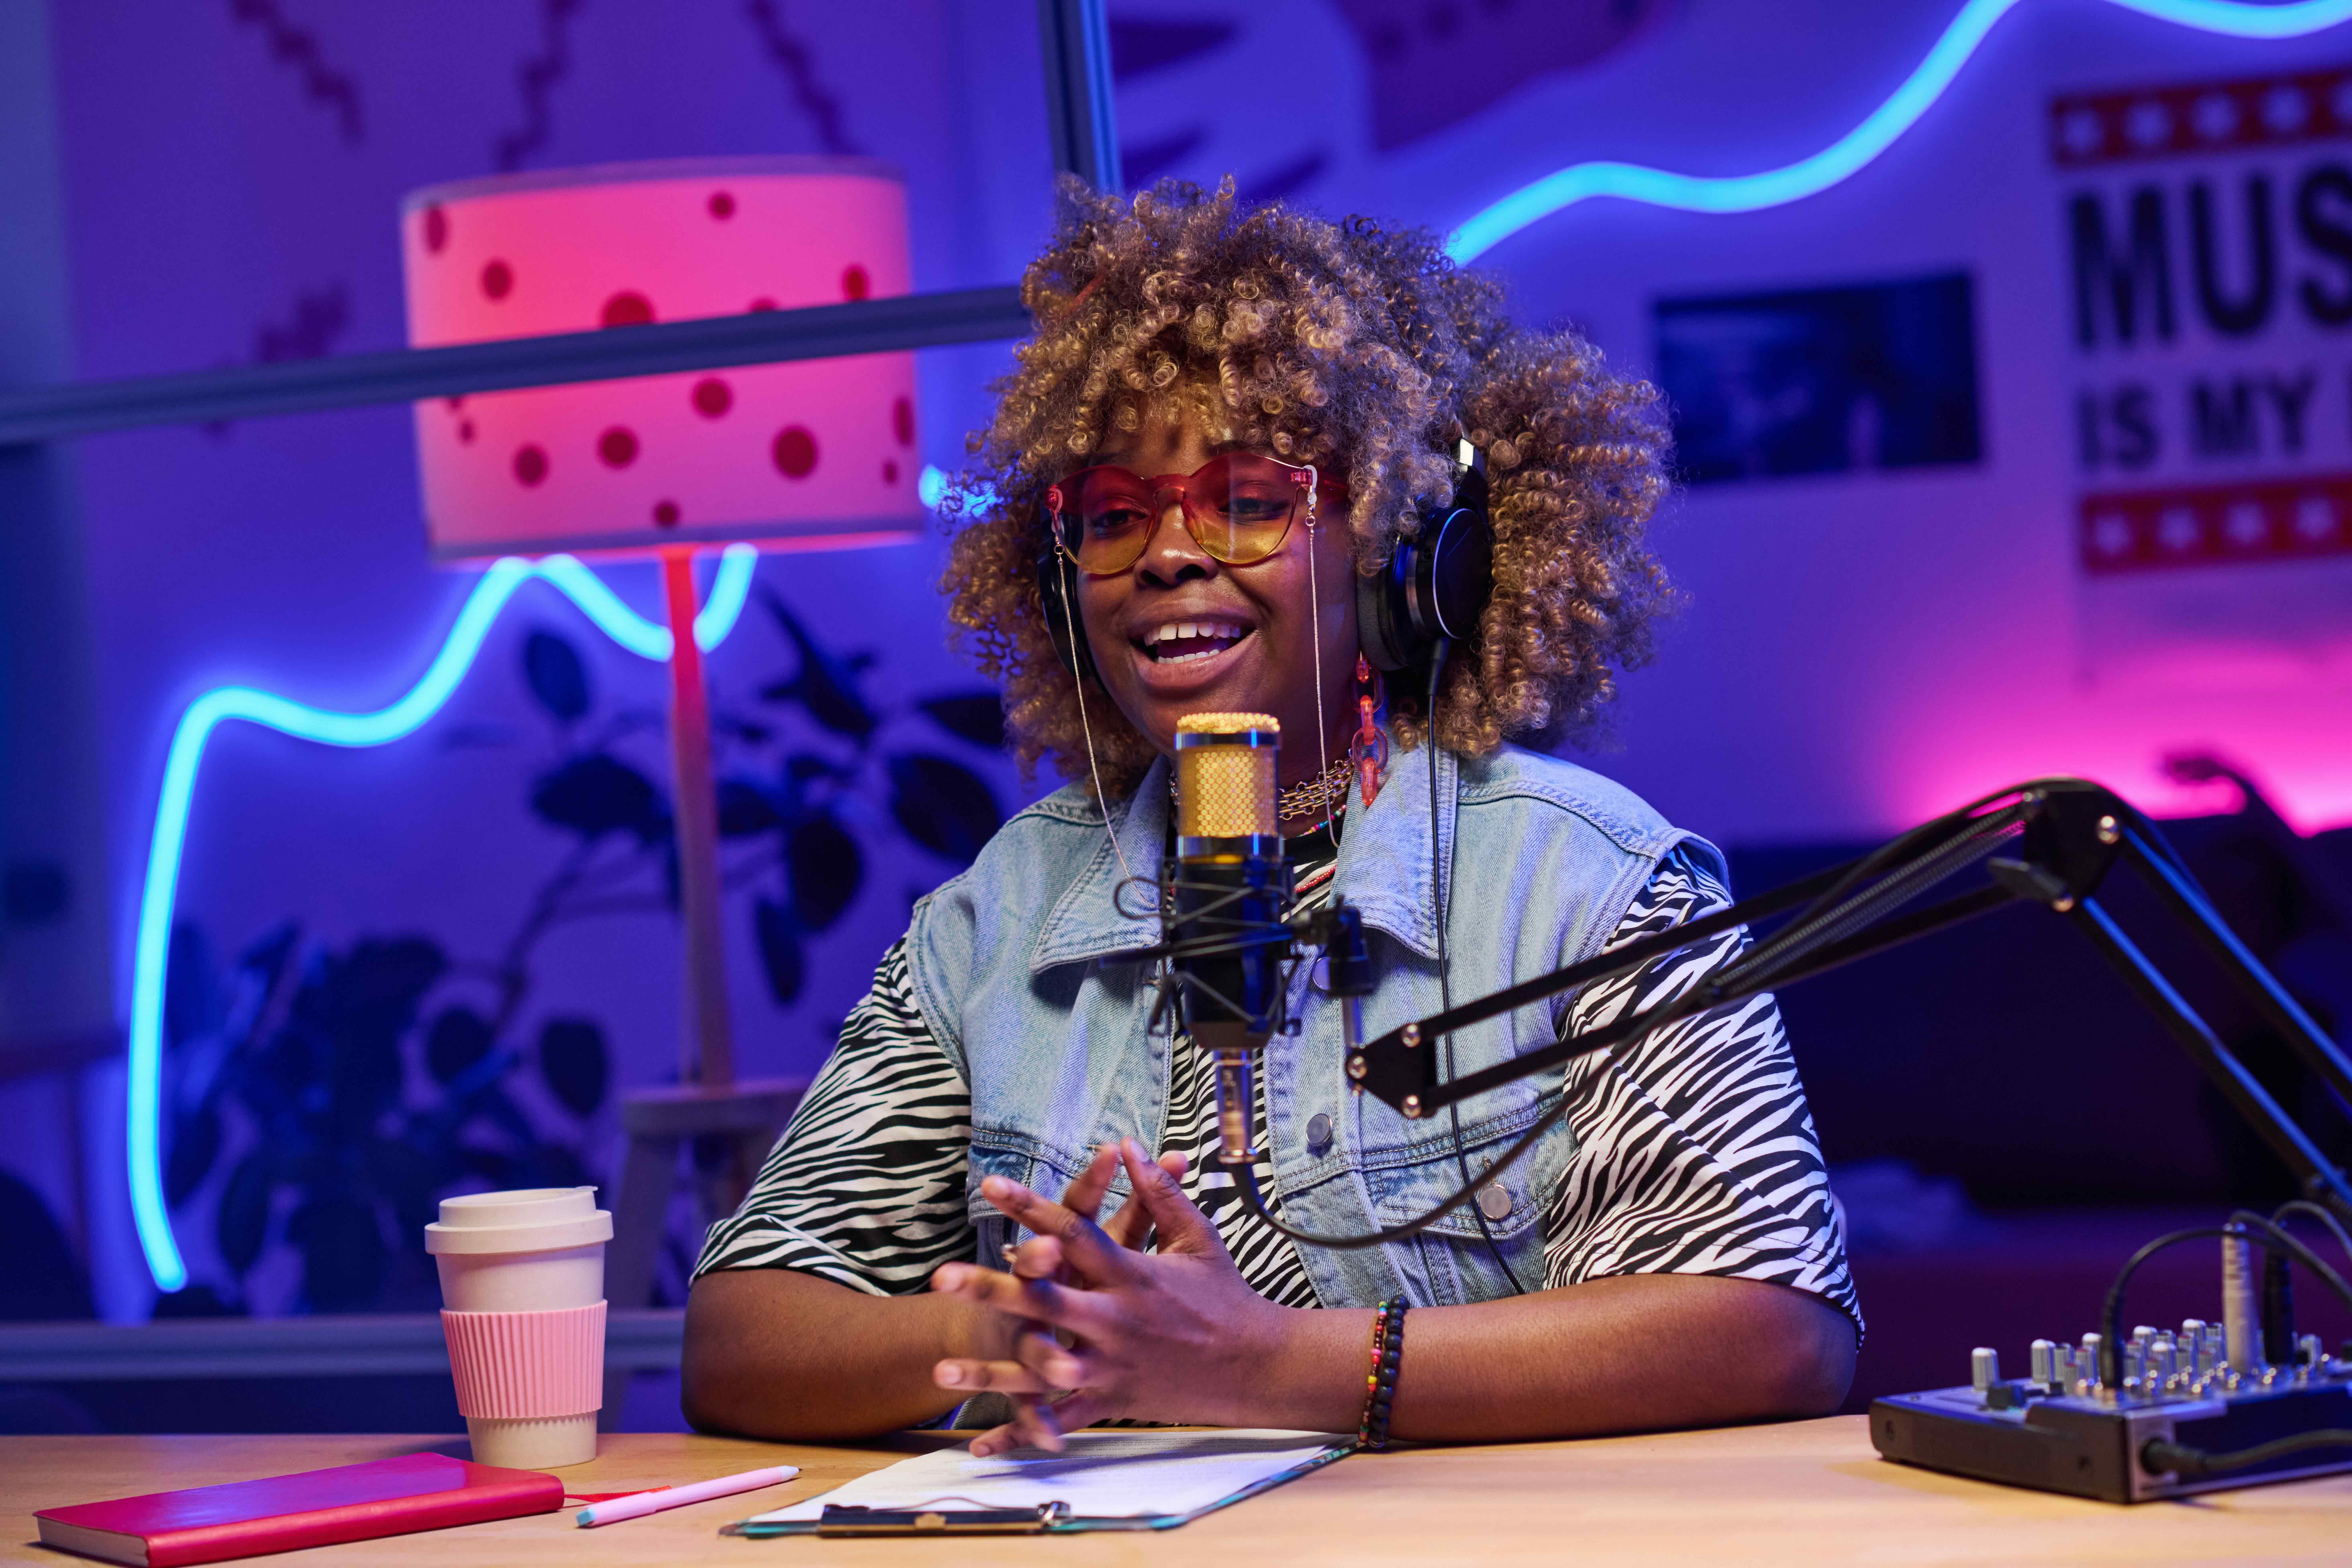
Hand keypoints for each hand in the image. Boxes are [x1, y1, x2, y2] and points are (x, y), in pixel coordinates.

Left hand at [930, 1138, 1286, 1454]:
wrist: (1256, 1364)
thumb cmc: (1226, 1295)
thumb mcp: (1198, 1238)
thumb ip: (1160, 1193)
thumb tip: (1131, 1146)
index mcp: (1133, 1275)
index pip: (1073, 1233)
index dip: (1032, 1207)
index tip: (991, 1185)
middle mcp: (1116, 1320)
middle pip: (1044, 1301)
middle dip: (991, 1290)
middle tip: (942, 1279)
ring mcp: (1112, 1365)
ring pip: (1042, 1371)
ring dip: (991, 1373)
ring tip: (941, 1370)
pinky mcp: (1114, 1400)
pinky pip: (1062, 1420)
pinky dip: (1023, 1434)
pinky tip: (982, 1445)